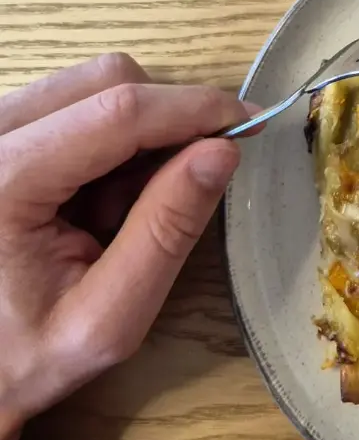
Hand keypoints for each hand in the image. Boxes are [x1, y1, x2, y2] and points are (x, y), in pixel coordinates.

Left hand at [0, 54, 253, 439]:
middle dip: (168, 122)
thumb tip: (223, 152)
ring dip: (135, 137)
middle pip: (103, 82)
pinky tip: (96, 199)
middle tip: (189, 185)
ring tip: (123, 211)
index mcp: (2, 182)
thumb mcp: (109, 318)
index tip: (252, 122)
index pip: (118, 111)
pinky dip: (107, 142)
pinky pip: (69, 107)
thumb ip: (166, 232)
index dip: (195, 108)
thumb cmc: (25, 358)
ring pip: (88, 88)